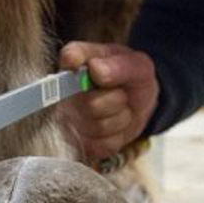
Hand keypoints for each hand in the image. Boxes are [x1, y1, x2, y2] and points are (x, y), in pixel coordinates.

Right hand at [58, 41, 158, 160]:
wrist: (139, 104)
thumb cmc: (131, 80)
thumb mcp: (137, 66)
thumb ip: (118, 65)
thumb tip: (96, 69)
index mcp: (77, 61)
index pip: (69, 58)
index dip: (75, 62)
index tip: (88, 66)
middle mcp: (64, 90)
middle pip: (90, 104)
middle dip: (116, 101)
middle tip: (120, 93)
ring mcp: (68, 118)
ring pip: (99, 127)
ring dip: (119, 119)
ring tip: (119, 108)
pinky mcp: (78, 142)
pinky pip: (102, 145)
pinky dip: (117, 137)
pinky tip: (115, 125)